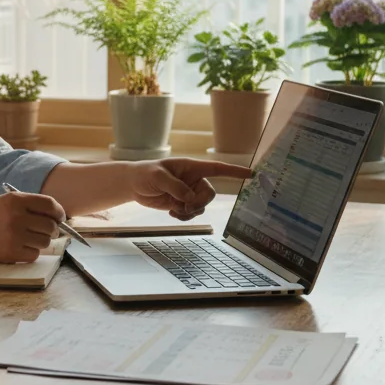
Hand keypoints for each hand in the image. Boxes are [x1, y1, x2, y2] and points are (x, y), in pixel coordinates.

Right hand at [0, 191, 66, 263]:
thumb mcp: (7, 202)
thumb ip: (31, 205)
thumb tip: (58, 217)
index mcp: (17, 200)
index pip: (50, 205)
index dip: (59, 213)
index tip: (60, 218)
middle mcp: (17, 217)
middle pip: (51, 226)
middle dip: (52, 230)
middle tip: (46, 232)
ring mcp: (14, 236)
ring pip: (45, 242)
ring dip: (41, 241)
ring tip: (28, 239)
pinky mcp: (11, 252)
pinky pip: (34, 254)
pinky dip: (30, 252)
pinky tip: (20, 247)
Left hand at [128, 159, 251, 219]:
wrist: (133, 185)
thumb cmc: (145, 173)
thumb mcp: (158, 176)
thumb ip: (175, 186)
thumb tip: (189, 198)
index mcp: (191, 167)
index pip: (217, 169)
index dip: (235, 171)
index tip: (251, 173)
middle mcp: (193, 180)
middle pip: (209, 194)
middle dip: (200, 202)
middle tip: (185, 206)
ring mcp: (189, 192)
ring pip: (201, 206)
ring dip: (191, 211)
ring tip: (176, 210)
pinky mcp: (182, 203)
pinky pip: (192, 213)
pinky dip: (184, 216)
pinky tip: (172, 213)